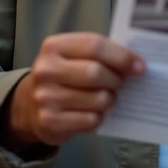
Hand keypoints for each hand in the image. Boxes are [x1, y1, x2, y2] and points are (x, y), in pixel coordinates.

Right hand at [2, 33, 144, 150]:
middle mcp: (45, 70)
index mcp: (53, 46)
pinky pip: (91, 120)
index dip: (122, 56)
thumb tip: (137, 63)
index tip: (139, 66)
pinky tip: (92, 113)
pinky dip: (99, 117)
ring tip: (106, 98)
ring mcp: (45, 98)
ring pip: (98, 99)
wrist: (28, 105)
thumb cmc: (63, 75)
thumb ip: (100, 53)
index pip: (95, 45)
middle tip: (120, 83)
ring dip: (110, 100)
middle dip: (116, 80)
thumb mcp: (74, 56)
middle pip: (96, 73)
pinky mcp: (50, 122)